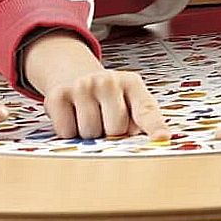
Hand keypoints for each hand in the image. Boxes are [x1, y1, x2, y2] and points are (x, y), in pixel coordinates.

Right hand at [23, 32, 169, 140]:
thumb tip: (148, 144)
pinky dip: (69, 132)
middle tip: (105, 120)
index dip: (154, 126)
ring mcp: (82, 86)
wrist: (76, 76)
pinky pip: (66, 132)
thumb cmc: (108, 99)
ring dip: (89, 135)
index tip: (162, 138)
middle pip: (115, 129)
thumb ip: (140, 123)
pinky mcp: (58, 95)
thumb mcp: (129, 103)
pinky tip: (73, 116)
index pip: (146, 109)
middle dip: (111, 134)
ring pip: (89, 133)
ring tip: (90, 118)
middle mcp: (108, 80)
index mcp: (132, 84)